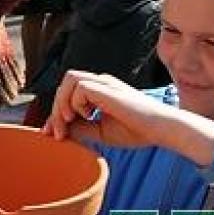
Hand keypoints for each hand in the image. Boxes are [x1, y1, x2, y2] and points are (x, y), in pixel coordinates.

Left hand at [42, 70, 172, 147]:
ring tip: (70, 121)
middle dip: (55, 110)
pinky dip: (76, 102)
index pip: (69, 93)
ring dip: (63, 102)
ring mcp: (104, 82)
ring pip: (70, 79)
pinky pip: (80, 86)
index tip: (51, 134)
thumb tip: (60, 130)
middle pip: (65, 84)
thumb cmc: (137, 131)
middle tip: (56, 134)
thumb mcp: (101, 131)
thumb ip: (81, 128)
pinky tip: (86, 116)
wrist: (162, 129)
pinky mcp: (107, 87)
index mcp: (99, 91)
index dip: (56, 113)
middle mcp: (100, 82)